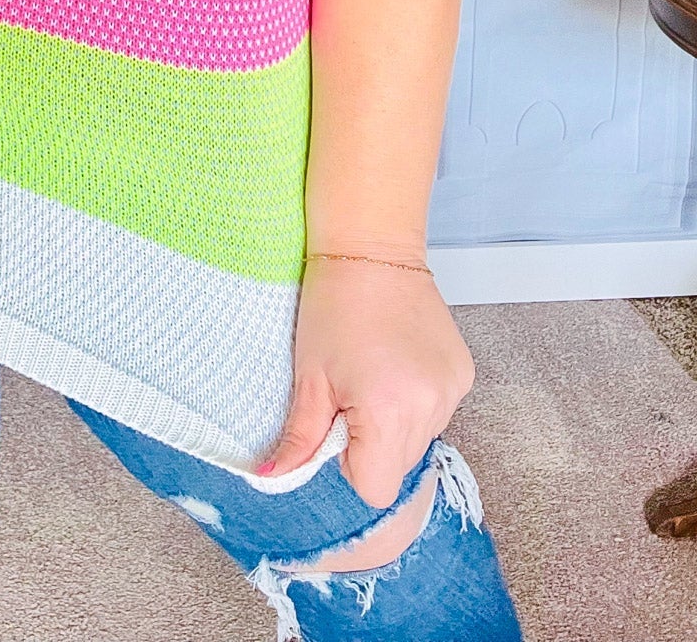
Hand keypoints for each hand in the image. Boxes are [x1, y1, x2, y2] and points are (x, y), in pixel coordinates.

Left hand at [262, 255, 474, 505]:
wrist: (372, 247)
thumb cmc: (333, 305)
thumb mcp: (309, 376)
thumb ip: (299, 438)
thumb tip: (272, 477)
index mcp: (388, 413)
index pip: (375, 487)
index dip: (351, 463)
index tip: (337, 425)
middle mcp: (430, 408)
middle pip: (398, 466)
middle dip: (371, 444)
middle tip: (351, 395)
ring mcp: (452, 390)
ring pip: (419, 440)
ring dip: (394, 423)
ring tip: (374, 373)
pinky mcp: (463, 374)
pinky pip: (436, 412)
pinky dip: (415, 401)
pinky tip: (397, 364)